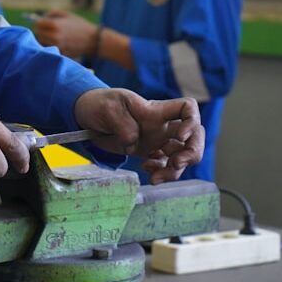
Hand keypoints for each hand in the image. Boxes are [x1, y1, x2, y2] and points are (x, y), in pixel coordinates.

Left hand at [33, 10, 97, 58]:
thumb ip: (52, 14)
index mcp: (55, 25)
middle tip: (46, 29)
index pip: (38, 24)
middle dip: (41, 31)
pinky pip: (49, 49)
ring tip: (53, 36)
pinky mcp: (59, 53)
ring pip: (42, 43)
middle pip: (38, 34)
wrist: (93, 40)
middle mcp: (54, 37)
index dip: (39, 22)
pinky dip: (51, 45)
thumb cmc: (79, 25)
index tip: (41, 22)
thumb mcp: (66, 14)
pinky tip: (59, 42)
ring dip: (44, 39)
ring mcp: (56, 47)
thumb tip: (40, 18)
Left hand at [73, 88, 203, 183]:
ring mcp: (157, 140)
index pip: (188, 108)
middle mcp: (162, 126)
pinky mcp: (148, 153)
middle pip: (195, 136)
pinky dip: (162, 173)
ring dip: (175, 170)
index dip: (192, 123)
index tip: (179, 137)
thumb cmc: (99, 104)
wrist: (86, 117)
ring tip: (156, 177)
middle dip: (192, 153)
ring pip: (181, 156)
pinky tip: (148, 173)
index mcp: (156, 111)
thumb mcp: (108, 107)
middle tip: (176, 164)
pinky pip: (165, 166)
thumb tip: (134, 143)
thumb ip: (123, 124)